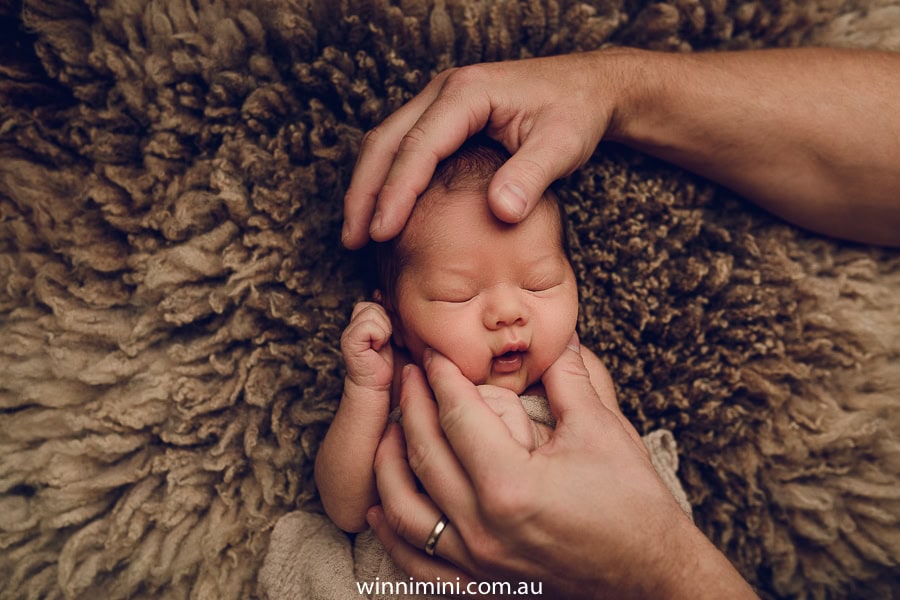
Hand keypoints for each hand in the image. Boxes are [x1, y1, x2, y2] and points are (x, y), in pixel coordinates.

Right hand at [341, 301, 393, 391]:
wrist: (374, 384)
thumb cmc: (382, 362)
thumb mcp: (388, 334)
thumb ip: (385, 317)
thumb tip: (383, 297)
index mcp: (360, 321)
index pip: (373, 303)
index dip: (385, 318)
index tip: (385, 336)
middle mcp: (351, 325)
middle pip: (373, 306)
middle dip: (385, 324)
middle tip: (383, 341)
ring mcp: (348, 332)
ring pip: (372, 313)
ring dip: (383, 330)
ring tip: (379, 344)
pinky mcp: (350, 341)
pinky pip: (369, 326)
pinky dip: (379, 336)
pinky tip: (376, 348)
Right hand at [342, 50, 629, 248]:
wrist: (588, 89)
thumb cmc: (576, 112)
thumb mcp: (563, 144)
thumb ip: (531, 176)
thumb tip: (501, 212)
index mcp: (468, 92)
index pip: (419, 145)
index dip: (396, 191)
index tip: (382, 232)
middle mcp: (444, 91)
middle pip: (386, 141)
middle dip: (364, 192)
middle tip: (353, 238)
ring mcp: (440, 103)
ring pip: (387, 143)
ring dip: (368, 187)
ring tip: (356, 233)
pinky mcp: (443, 119)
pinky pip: (403, 148)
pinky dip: (386, 181)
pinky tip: (384, 214)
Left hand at [369, 336, 756, 597]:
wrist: (652, 574)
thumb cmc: (633, 503)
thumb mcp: (603, 430)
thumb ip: (569, 378)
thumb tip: (556, 335)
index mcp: (512, 485)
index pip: (459, 417)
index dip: (443, 379)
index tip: (433, 355)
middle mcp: (485, 527)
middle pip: (426, 455)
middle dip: (411, 406)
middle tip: (409, 375)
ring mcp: (479, 561)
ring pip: (407, 510)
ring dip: (389, 465)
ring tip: (389, 429)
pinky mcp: (482, 585)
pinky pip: (420, 565)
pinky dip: (394, 535)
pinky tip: (381, 509)